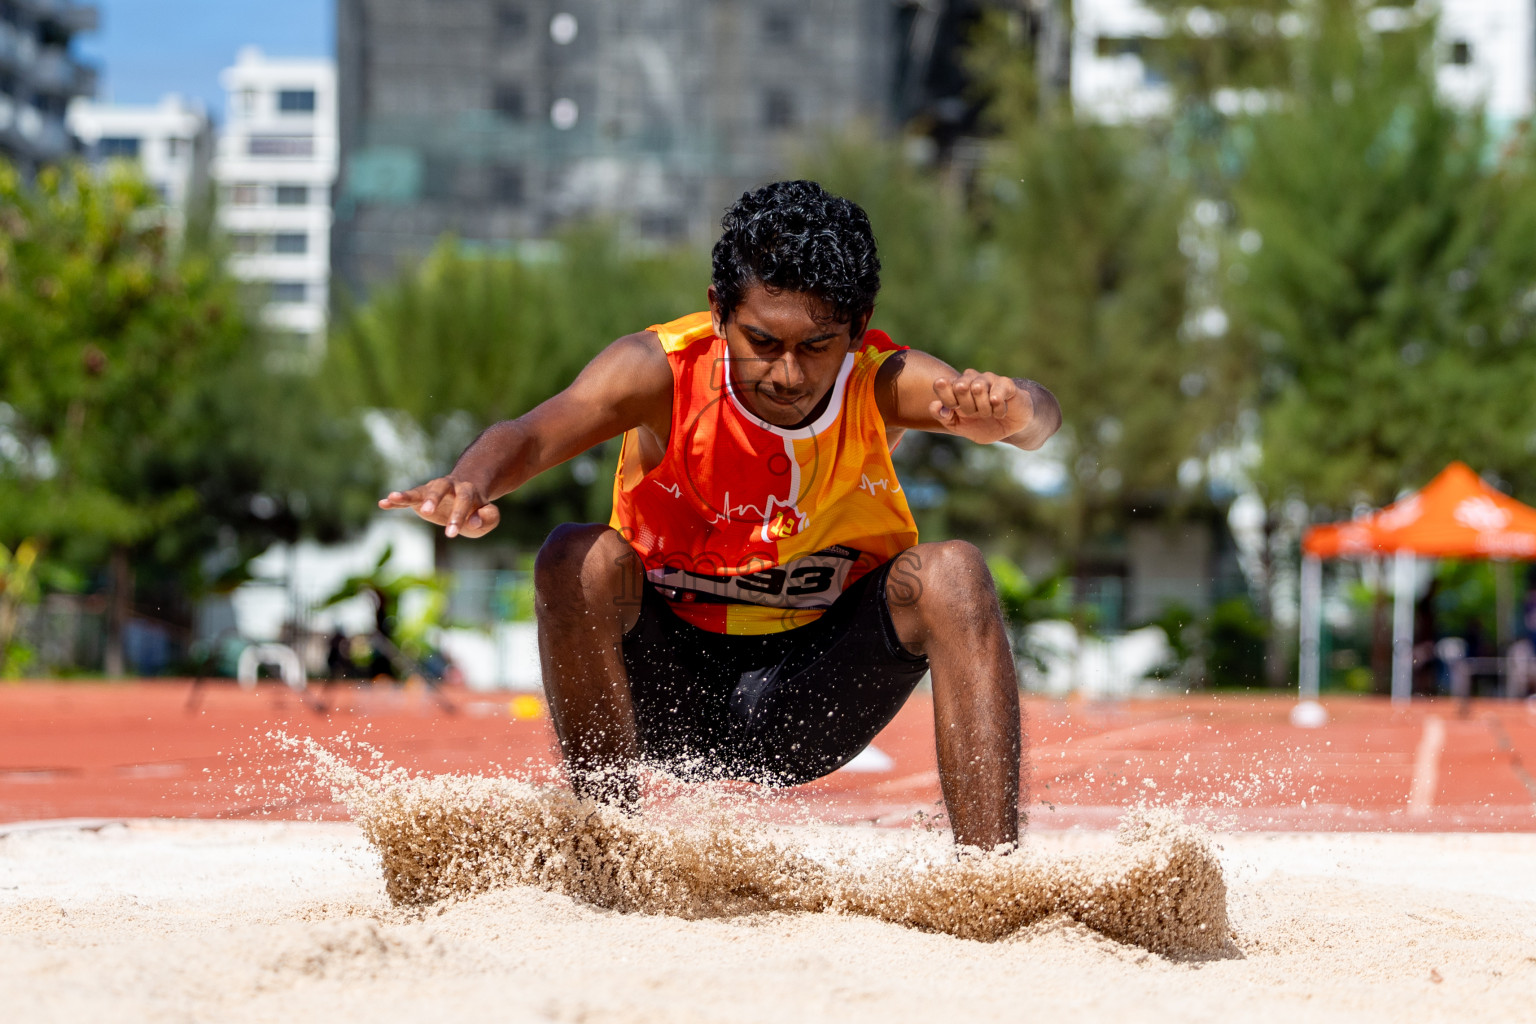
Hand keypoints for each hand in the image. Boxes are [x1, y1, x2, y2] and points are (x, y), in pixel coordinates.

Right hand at [378, 478, 500, 538]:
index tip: (451, 534)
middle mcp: (449, 486)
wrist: (467, 495)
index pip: (464, 500)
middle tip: (427, 512)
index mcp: (468, 490)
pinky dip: (396, 500)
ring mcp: (433, 490)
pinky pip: (407, 498)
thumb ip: (489, 518)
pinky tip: (383, 503)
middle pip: (440, 487)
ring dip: (407, 494)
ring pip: (420, 490)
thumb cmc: (478, 510)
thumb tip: (474, 521)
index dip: (458, 516)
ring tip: (392, 497)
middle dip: (433, 498)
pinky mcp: (420, 497)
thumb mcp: (489, 516)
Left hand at [930, 370, 1034, 444]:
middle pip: (960, 386)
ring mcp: (989, 379)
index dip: (947, 400)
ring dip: (983, 409)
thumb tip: (933, 405)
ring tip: (989, 414)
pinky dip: (998, 409)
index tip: (954, 410)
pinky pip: (997, 395)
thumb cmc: (983, 425)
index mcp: (955, 388)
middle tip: (976, 414)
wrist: (1010, 428)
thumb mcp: (960, 427)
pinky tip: (1001, 413)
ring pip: (978, 388)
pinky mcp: (1006, 384)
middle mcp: (971, 378)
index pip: (941, 384)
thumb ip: (944, 417)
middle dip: (967, 407)